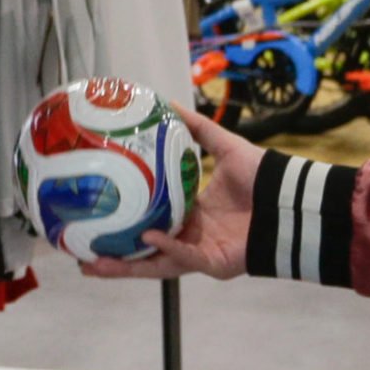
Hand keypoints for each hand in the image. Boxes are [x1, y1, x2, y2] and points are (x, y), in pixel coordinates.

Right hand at [73, 106, 261, 279]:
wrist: (289, 199)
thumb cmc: (262, 176)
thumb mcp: (223, 146)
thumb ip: (197, 128)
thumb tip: (168, 103)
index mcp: (191, 213)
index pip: (150, 221)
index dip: (123, 224)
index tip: (94, 221)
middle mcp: (191, 237)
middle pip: (143, 251)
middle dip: (113, 256)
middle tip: (80, 255)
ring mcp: (200, 254)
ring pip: (155, 263)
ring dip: (126, 266)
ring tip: (95, 263)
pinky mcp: (214, 264)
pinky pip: (185, 258)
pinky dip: (167, 248)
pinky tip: (148, 237)